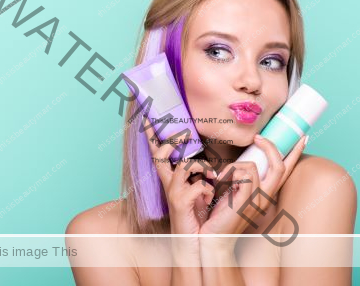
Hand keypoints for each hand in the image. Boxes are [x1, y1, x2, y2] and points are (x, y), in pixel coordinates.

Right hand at [143, 117, 216, 234]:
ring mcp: (172, 192)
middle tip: (185, 133)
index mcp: (172, 179)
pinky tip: (209, 198)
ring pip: (183, 165)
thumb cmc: (201, 217)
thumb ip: (201, 176)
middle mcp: (168, 184)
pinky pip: (196, 185)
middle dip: (172, 139)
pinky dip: (207, 189)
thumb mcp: (202, 191)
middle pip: (160, 153)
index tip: (146, 117)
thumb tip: (209, 164)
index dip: (150, 135)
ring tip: (212, 174)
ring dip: (202, 166)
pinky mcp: (179, 202)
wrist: (198, 243)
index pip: (158, 152)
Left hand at [199, 134, 307, 234]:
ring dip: (233, 166)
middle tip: (258, 137)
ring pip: (252, 167)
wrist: (214, 235)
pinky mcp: (246, 202)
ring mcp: (258, 201)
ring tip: (222, 177)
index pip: (285, 171)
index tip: (302, 138)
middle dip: (270, 147)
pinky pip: (244, 176)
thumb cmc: (221, 212)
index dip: (294, 154)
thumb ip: (243, 177)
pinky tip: (221, 182)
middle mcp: (266, 197)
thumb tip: (243, 160)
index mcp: (266, 193)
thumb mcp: (235, 190)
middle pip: (279, 166)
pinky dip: (230, 173)